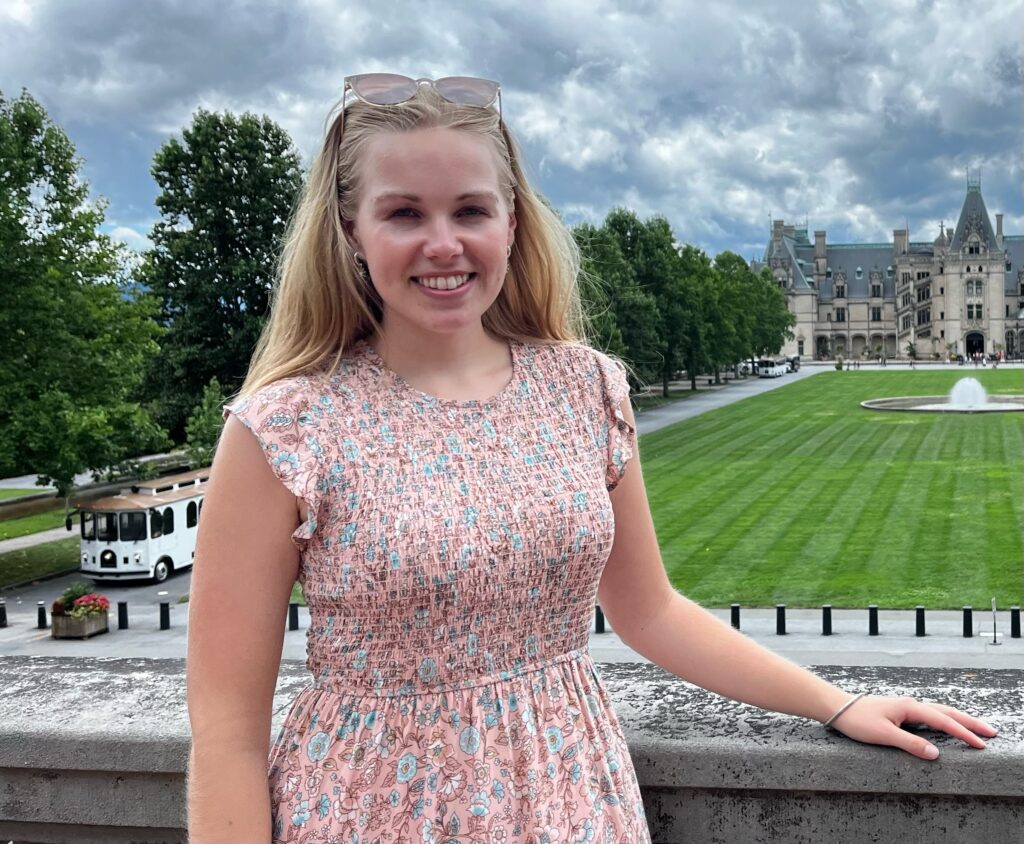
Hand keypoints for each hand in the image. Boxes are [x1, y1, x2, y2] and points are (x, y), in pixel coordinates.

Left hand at [829, 695, 997, 759]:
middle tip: (991, 732)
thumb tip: (937, 754)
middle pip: (947, 712)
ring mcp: (906, 707)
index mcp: (910, 708)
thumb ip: (910, 744)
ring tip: (976, 729)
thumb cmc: (857, 720)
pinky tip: (948, 725)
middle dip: (969, 722)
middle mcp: (911, 705)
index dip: (964, 733)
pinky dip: (945, 720)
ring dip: (959, 720)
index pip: (944, 721)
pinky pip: (930, 716)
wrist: (837, 707)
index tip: (981, 744)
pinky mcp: (901, 712)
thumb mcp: (884, 735)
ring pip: (939, 712)